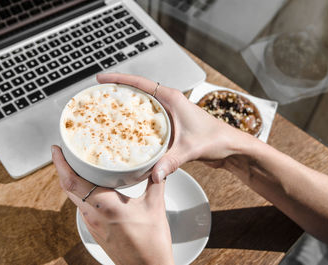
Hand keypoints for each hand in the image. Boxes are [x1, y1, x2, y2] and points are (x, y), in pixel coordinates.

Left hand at [51, 145, 173, 264]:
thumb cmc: (151, 243)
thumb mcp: (156, 207)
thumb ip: (156, 182)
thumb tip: (158, 166)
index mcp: (106, 207)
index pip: (73, 182)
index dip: (61, 164)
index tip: (56, 149)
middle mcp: (93, 216)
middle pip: (68, 188)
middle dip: (63, 168)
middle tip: (65, 151)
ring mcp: (92, 225)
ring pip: (74, 198)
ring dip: (71, 180)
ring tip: (77, 165)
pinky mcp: (95, 231)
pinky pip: (82, 207)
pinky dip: (81, 193)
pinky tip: (91, 187)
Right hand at [96, 73, 256, 181]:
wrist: (230, 147)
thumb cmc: (216, 139)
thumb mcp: (190, 149)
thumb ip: (171, 161)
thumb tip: (153, 174)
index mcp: (172, 99)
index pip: (141, 83)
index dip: (119, 79)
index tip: (101, 80)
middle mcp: (169, 103)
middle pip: (138, 93)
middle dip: (117, 93)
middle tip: (98, 98)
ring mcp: (168, 114)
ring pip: (141, 107)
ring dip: (125, 109)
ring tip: (105, 114)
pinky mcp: (170, 126)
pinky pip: (147, 122)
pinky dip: (135, 125)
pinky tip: (125, 134)